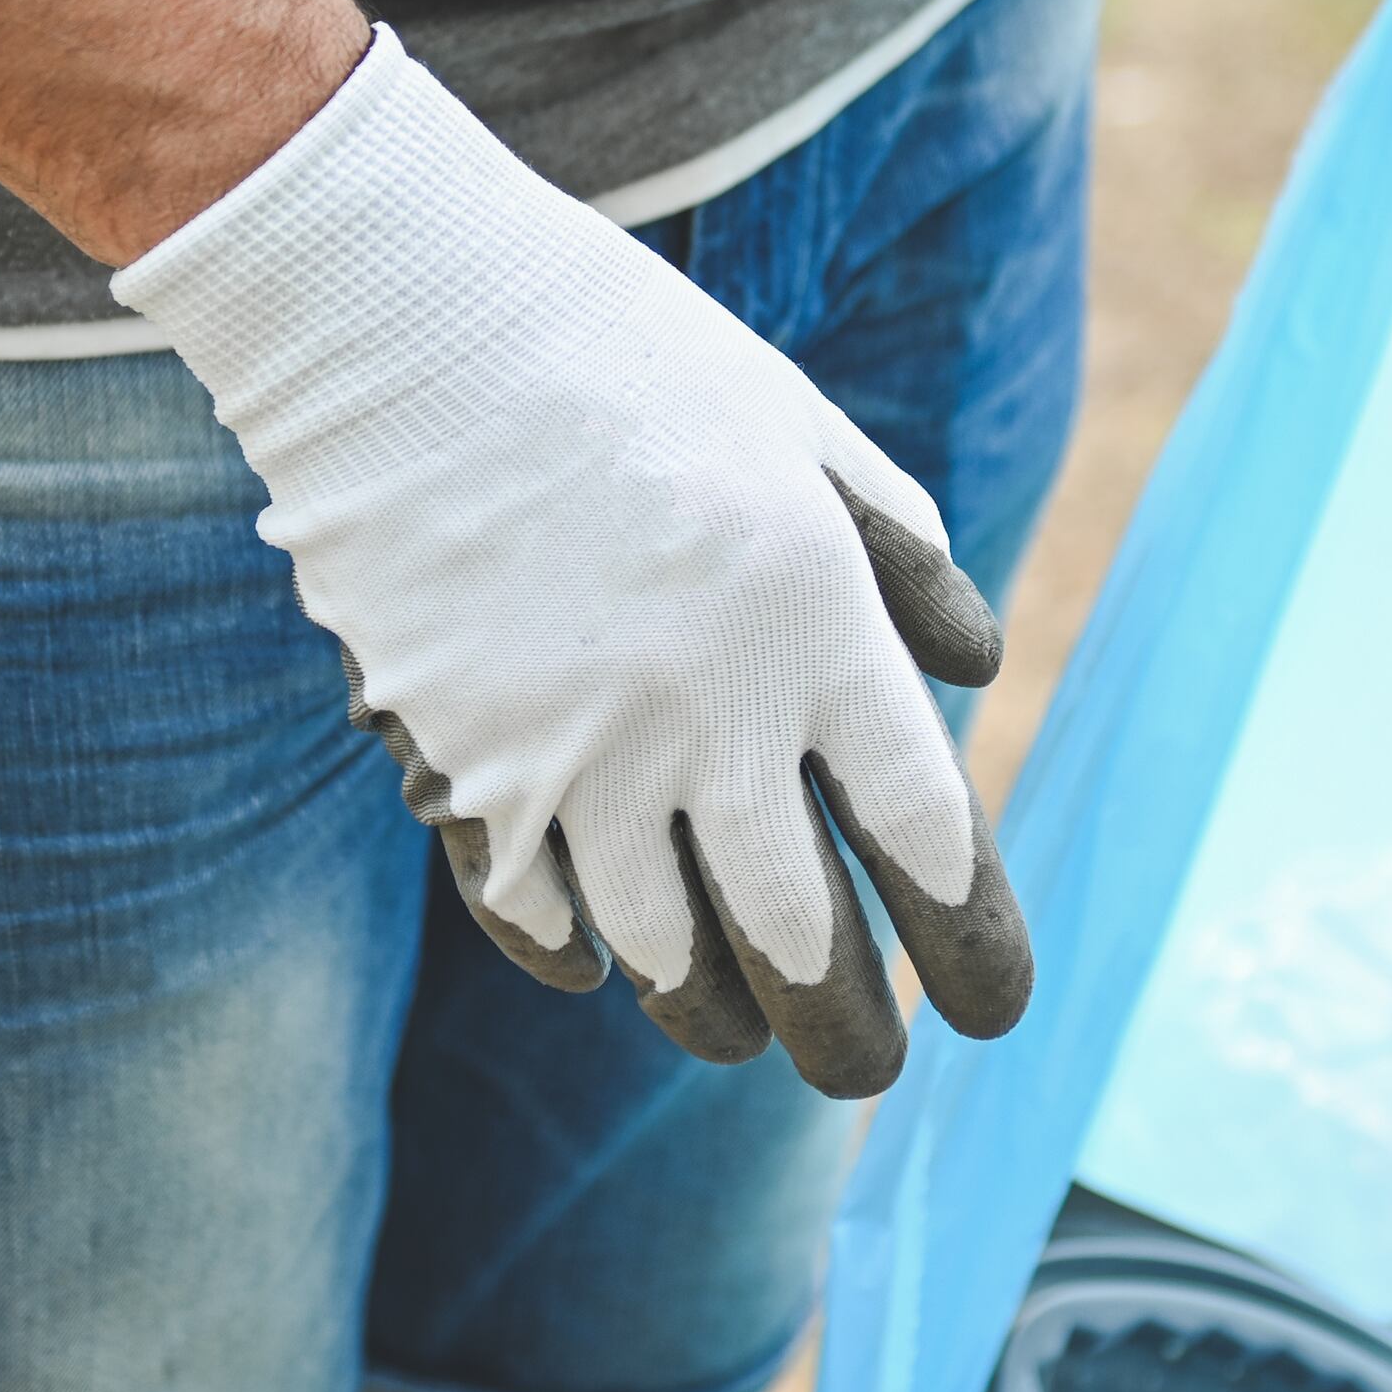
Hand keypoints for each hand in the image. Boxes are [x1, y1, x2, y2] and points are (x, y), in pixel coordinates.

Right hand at [115, 31, 1030, 1098]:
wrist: (398, 317)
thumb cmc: (615, 353)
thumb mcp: (794, 424)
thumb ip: (894, 553)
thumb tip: (975, 667)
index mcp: (812, 620)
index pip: (923, 830)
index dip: (969, 939)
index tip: (993, 1008)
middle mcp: (705, 708)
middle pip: (802, 928)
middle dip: (846, 1027)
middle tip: (866, 1073)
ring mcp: (572, 748)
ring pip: (662, 944)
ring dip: (712, 1007)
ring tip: (735, 1036)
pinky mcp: (458, 759)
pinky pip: (531, 906)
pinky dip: (571, 951)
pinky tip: (598, 971)